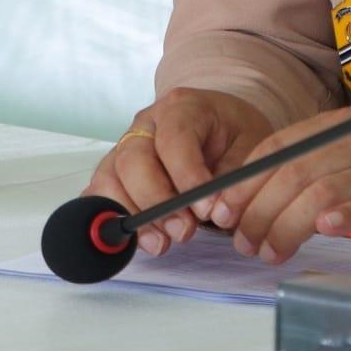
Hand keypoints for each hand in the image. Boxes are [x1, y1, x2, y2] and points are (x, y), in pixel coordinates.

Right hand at [82, 88, 273, 257]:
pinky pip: (100, 195)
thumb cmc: (233, 134)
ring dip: (134, 217)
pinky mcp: (114, 171)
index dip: (186, 177)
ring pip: (110, 179)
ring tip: (162, 244)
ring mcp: (125, 146)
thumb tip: (215, 213)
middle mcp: (146, 124)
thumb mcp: (251, 144)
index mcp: (181, 107)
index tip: (206, 209)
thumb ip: (234, 176)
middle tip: (185, 231)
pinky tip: (139, 239)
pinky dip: (113, 219)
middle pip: (133, 160)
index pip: (173, 139)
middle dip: (157, 203)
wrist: (220, 126)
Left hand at [207, 109, 350, 265]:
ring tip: (272, 250)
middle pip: (295, 172)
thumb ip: (312, 168)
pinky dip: (346, 214)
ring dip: (289, 224)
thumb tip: (252, 203)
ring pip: (325, 190)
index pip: (280, 148)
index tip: (224, 212)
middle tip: (246, 243)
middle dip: (260, 211)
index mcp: (340, 125)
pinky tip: (324, 228)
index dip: (245, 181)